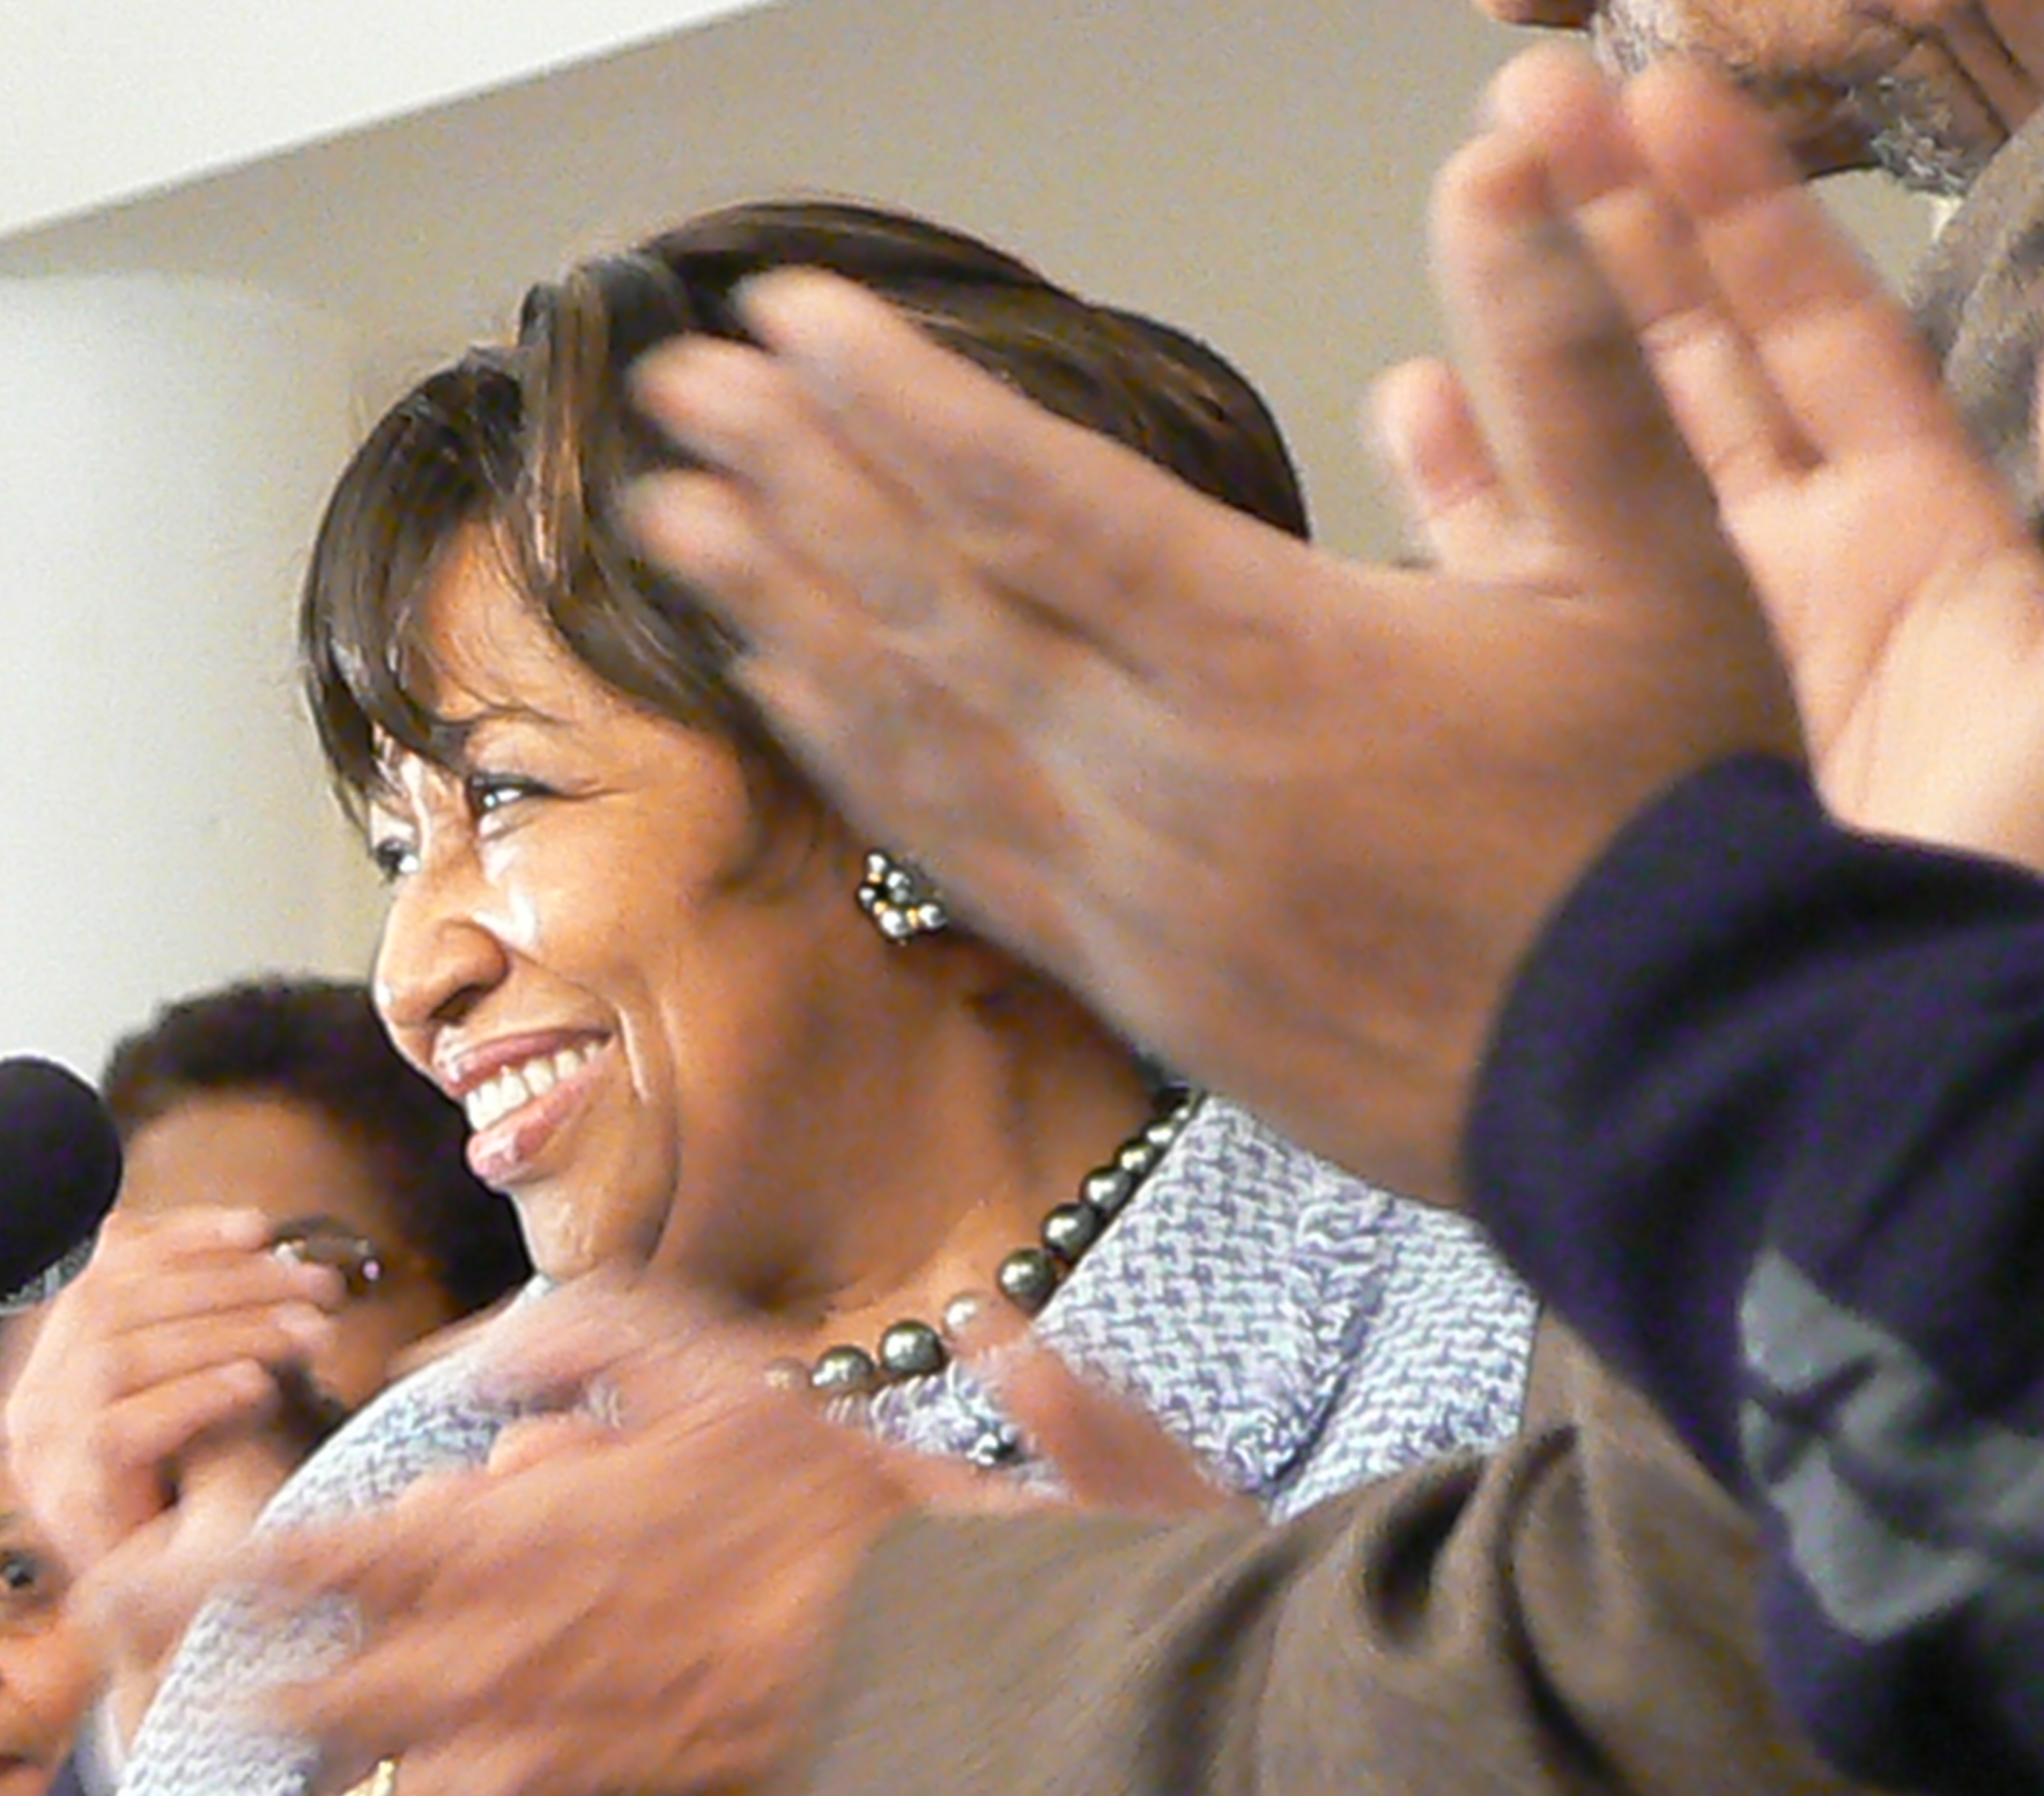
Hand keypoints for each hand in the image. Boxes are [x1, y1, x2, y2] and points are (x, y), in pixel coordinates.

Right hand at [0, 1208, 344, 1729]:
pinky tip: (259, 1386)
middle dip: (227, 1281)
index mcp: (54, 1362)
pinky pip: (121, 1426)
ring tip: (311, 1332)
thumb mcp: (206, 1394)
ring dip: (228, 1331)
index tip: (260, 1226)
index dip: (183, 1239)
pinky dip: (195, 1395)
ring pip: (120, 1354)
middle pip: (115, 1301)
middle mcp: (30, 1400)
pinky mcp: (63, 1497)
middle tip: (316, 1284)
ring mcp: (38, 1451)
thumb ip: (206, 1326)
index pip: (105, 1270)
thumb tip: (252, 1235)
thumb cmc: (201, 1507)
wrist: (173, 1634)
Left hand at [246, 1278, 1234, 1795]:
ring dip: (373, 1765)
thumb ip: (558, 1337)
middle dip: (220, 1692)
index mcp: (472, 1555)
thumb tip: (462, 1365)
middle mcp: (462, 1689)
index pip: (267, 1570)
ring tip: (406, 1734)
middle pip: (281, 1710)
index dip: (175, 1574)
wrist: (938, 1687)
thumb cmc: (821, 1517)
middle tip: (188, 1687)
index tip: (119, 1576)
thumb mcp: (703, 1365)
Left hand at [627, 99, 1799, 1205]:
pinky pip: (953, 854)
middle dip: (787, 485)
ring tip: (669, 532)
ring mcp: (1127, 885)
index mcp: (1274, 650)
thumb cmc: (1666, 824)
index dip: (888, 400)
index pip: (1033, 495)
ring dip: (778, 618)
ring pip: (915, 732)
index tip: (776, 325)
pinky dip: (856, 767)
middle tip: (671, 398)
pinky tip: (782, 703)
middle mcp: (1161, 767)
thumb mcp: (1664, 564)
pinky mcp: (1125, 979)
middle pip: (931, 602)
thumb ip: (1566, 359)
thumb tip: (1510, 162)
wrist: (1675, 1085)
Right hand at [1444, 49, 2043, 868]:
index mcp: (1917, 551)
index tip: (1658, 96)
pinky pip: (1527, 588)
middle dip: (1619, 230)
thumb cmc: (1984, 900)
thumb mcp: (2038, 705)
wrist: (1877, 1097)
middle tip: (1527, 105)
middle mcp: (1794, 584)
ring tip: (1459, 222)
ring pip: (1597, 464)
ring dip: (1536, 339)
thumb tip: (1901, 402)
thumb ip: (2023, 606)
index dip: (1742, 217)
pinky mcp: (1599, 730)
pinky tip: (1406, 408)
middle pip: (1697, 367)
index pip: (1816, 338)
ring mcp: (1686, 659)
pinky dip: (1468, 497)